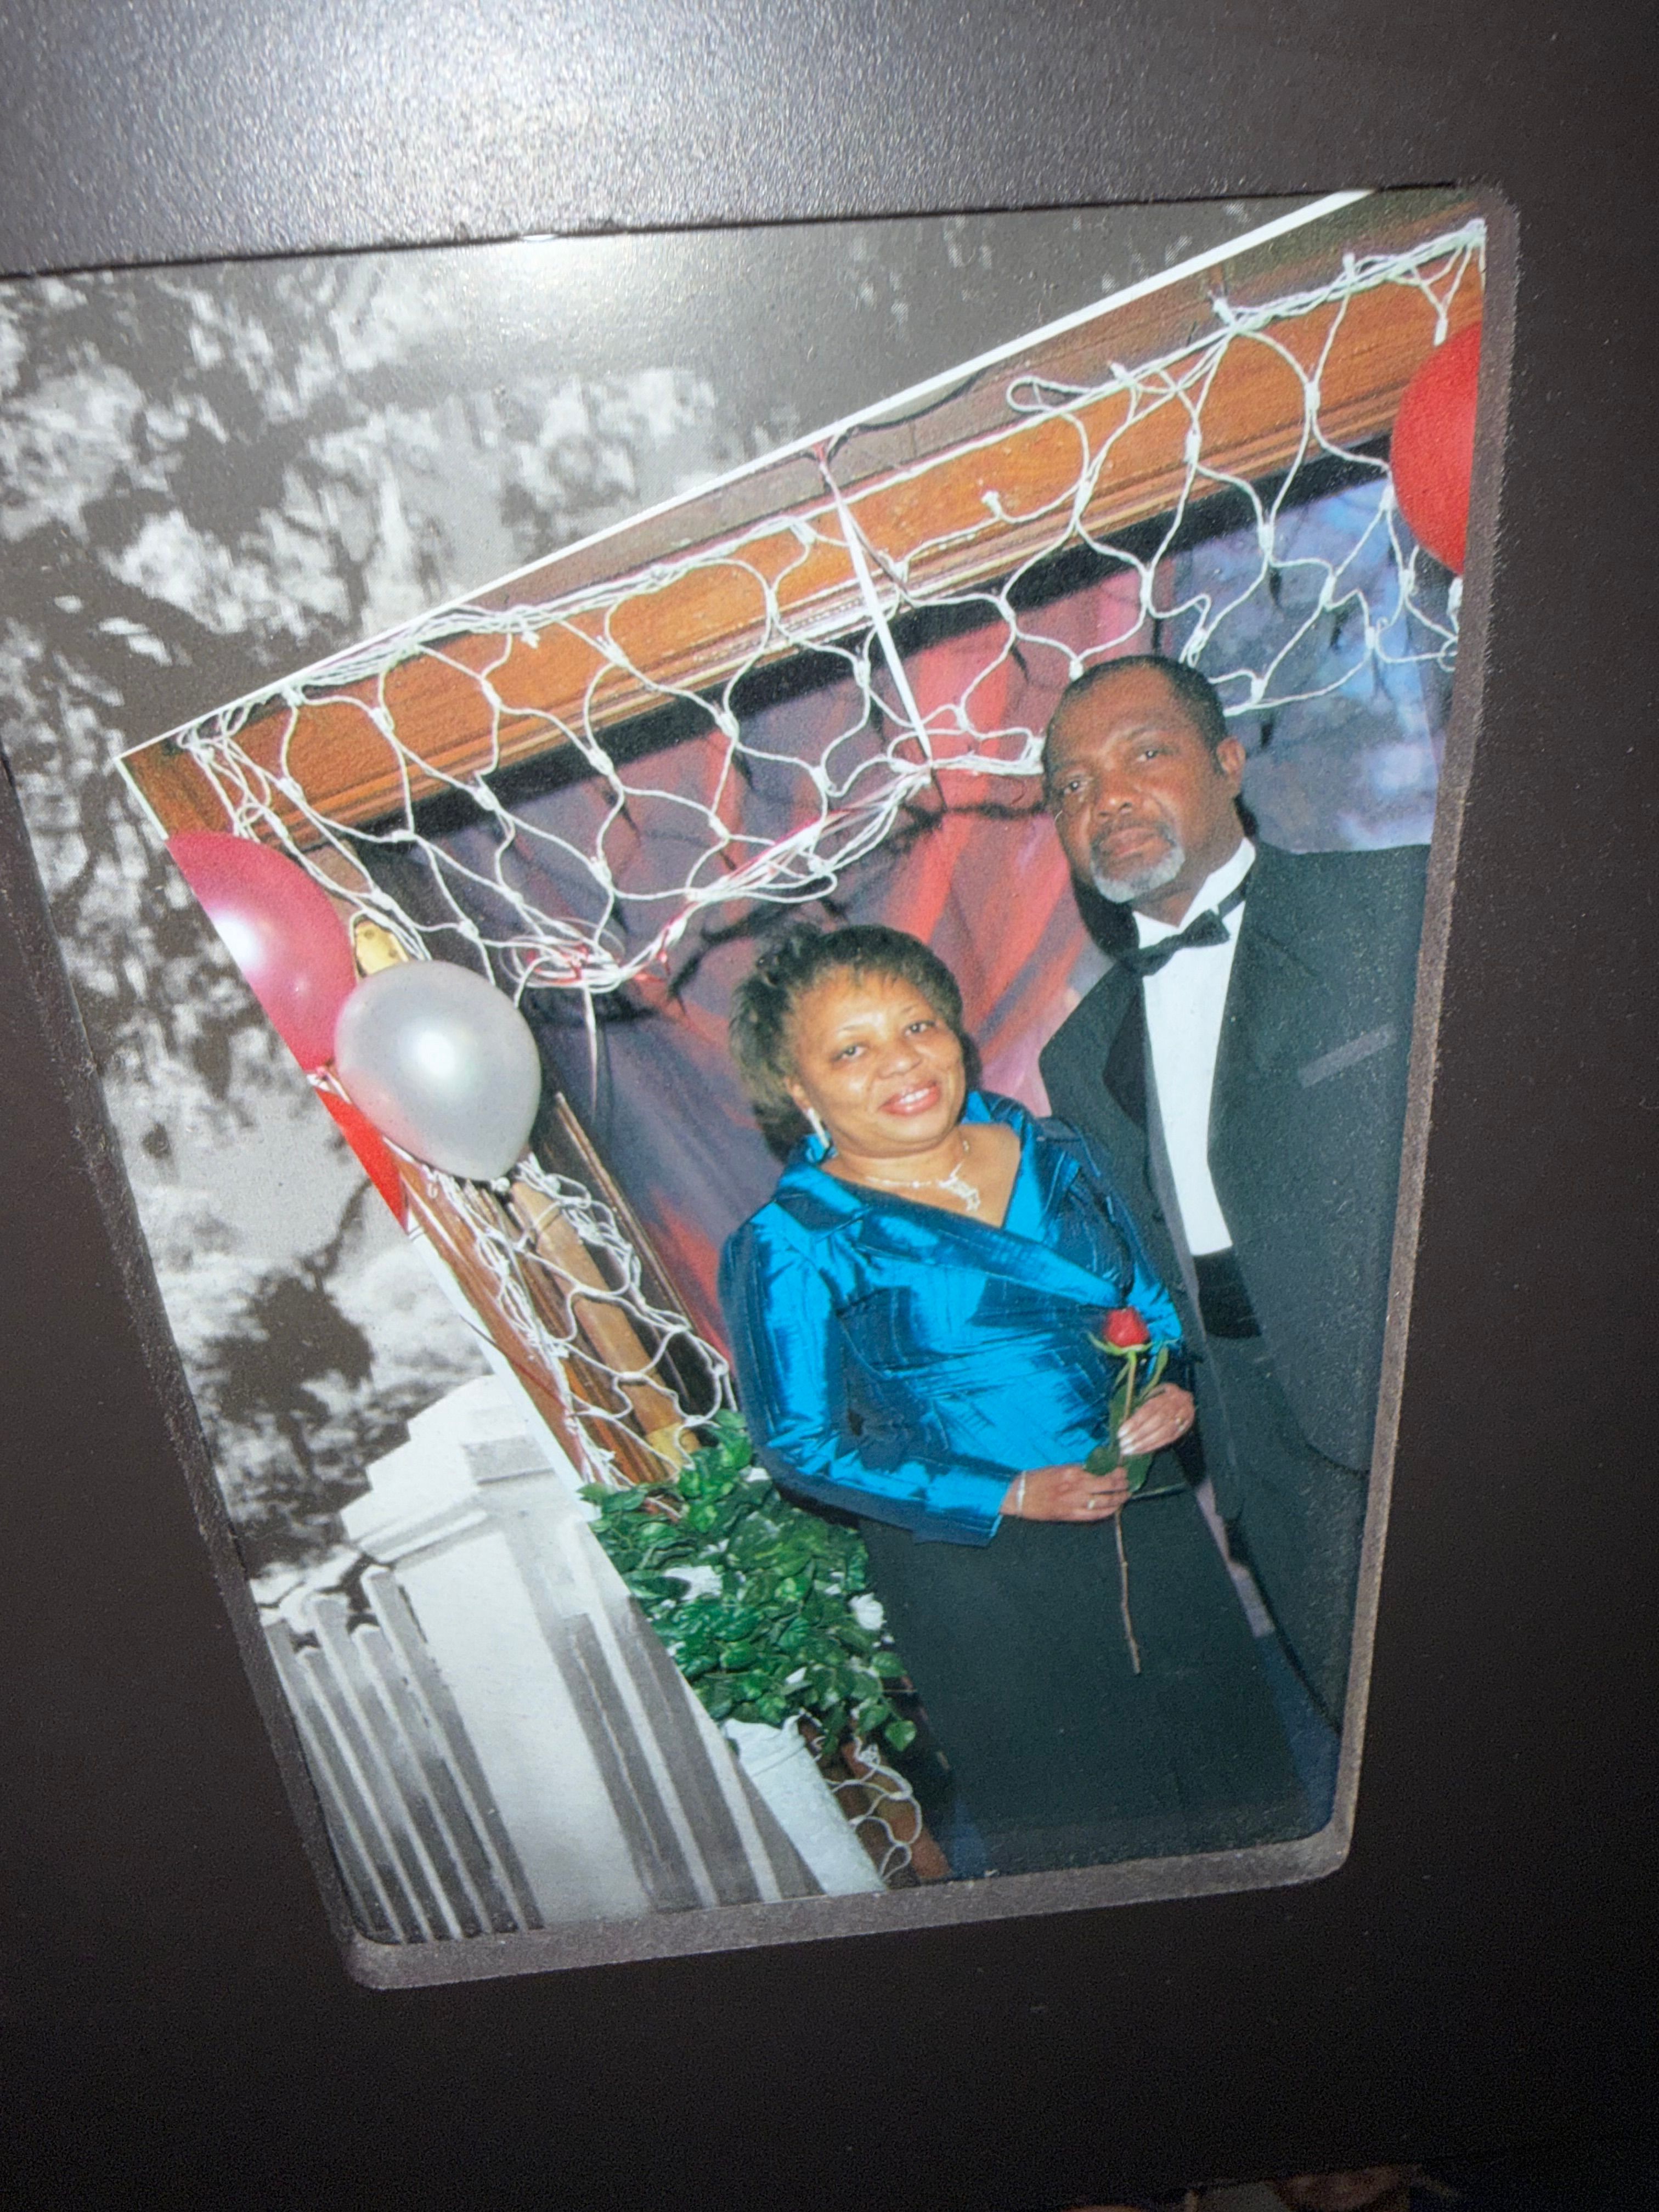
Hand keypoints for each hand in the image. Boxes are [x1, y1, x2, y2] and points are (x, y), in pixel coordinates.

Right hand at [1002, 1463, 1130, 1521]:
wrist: (1020, 1495)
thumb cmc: (1037, 1479)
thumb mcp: (1059, 1468)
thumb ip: (1078, 1470)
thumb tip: (1096, 1470)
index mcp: (1072, 1472)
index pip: (1101, 1471)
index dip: (1116, 1471)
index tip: (1123, 1469)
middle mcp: (1076, 1487)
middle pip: (1108, 1486)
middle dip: (1122, 1484)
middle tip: (1129, 1482)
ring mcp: (1074, 1503)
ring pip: (1105, 1502)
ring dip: (1118, 1499)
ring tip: (1126, 1495)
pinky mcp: (1071, 1515)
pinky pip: (1095, 1515)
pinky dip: (1107, 1512)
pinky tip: (1114, 1509)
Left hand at [1115, 1381, 1193, 1457]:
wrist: (1186, 1399)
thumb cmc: (1162, 1397)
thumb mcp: (1152, 1394)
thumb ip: (1140, 1406)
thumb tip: (1125, 1423)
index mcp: (1167, 1394)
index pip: (1148, 1409)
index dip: (1134, 1422)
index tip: (1121, 1433)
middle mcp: (1177, 1405)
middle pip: (1156, 1422)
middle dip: (1138, 1435)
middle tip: (1123, 1444)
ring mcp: (1182, 1418)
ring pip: (1162, 1433)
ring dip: (1144, 1443)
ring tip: (1129, 1450)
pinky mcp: (1183, 1430)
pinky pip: (1167, 1440)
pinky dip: (1152, 1446)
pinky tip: (1140, 1450)